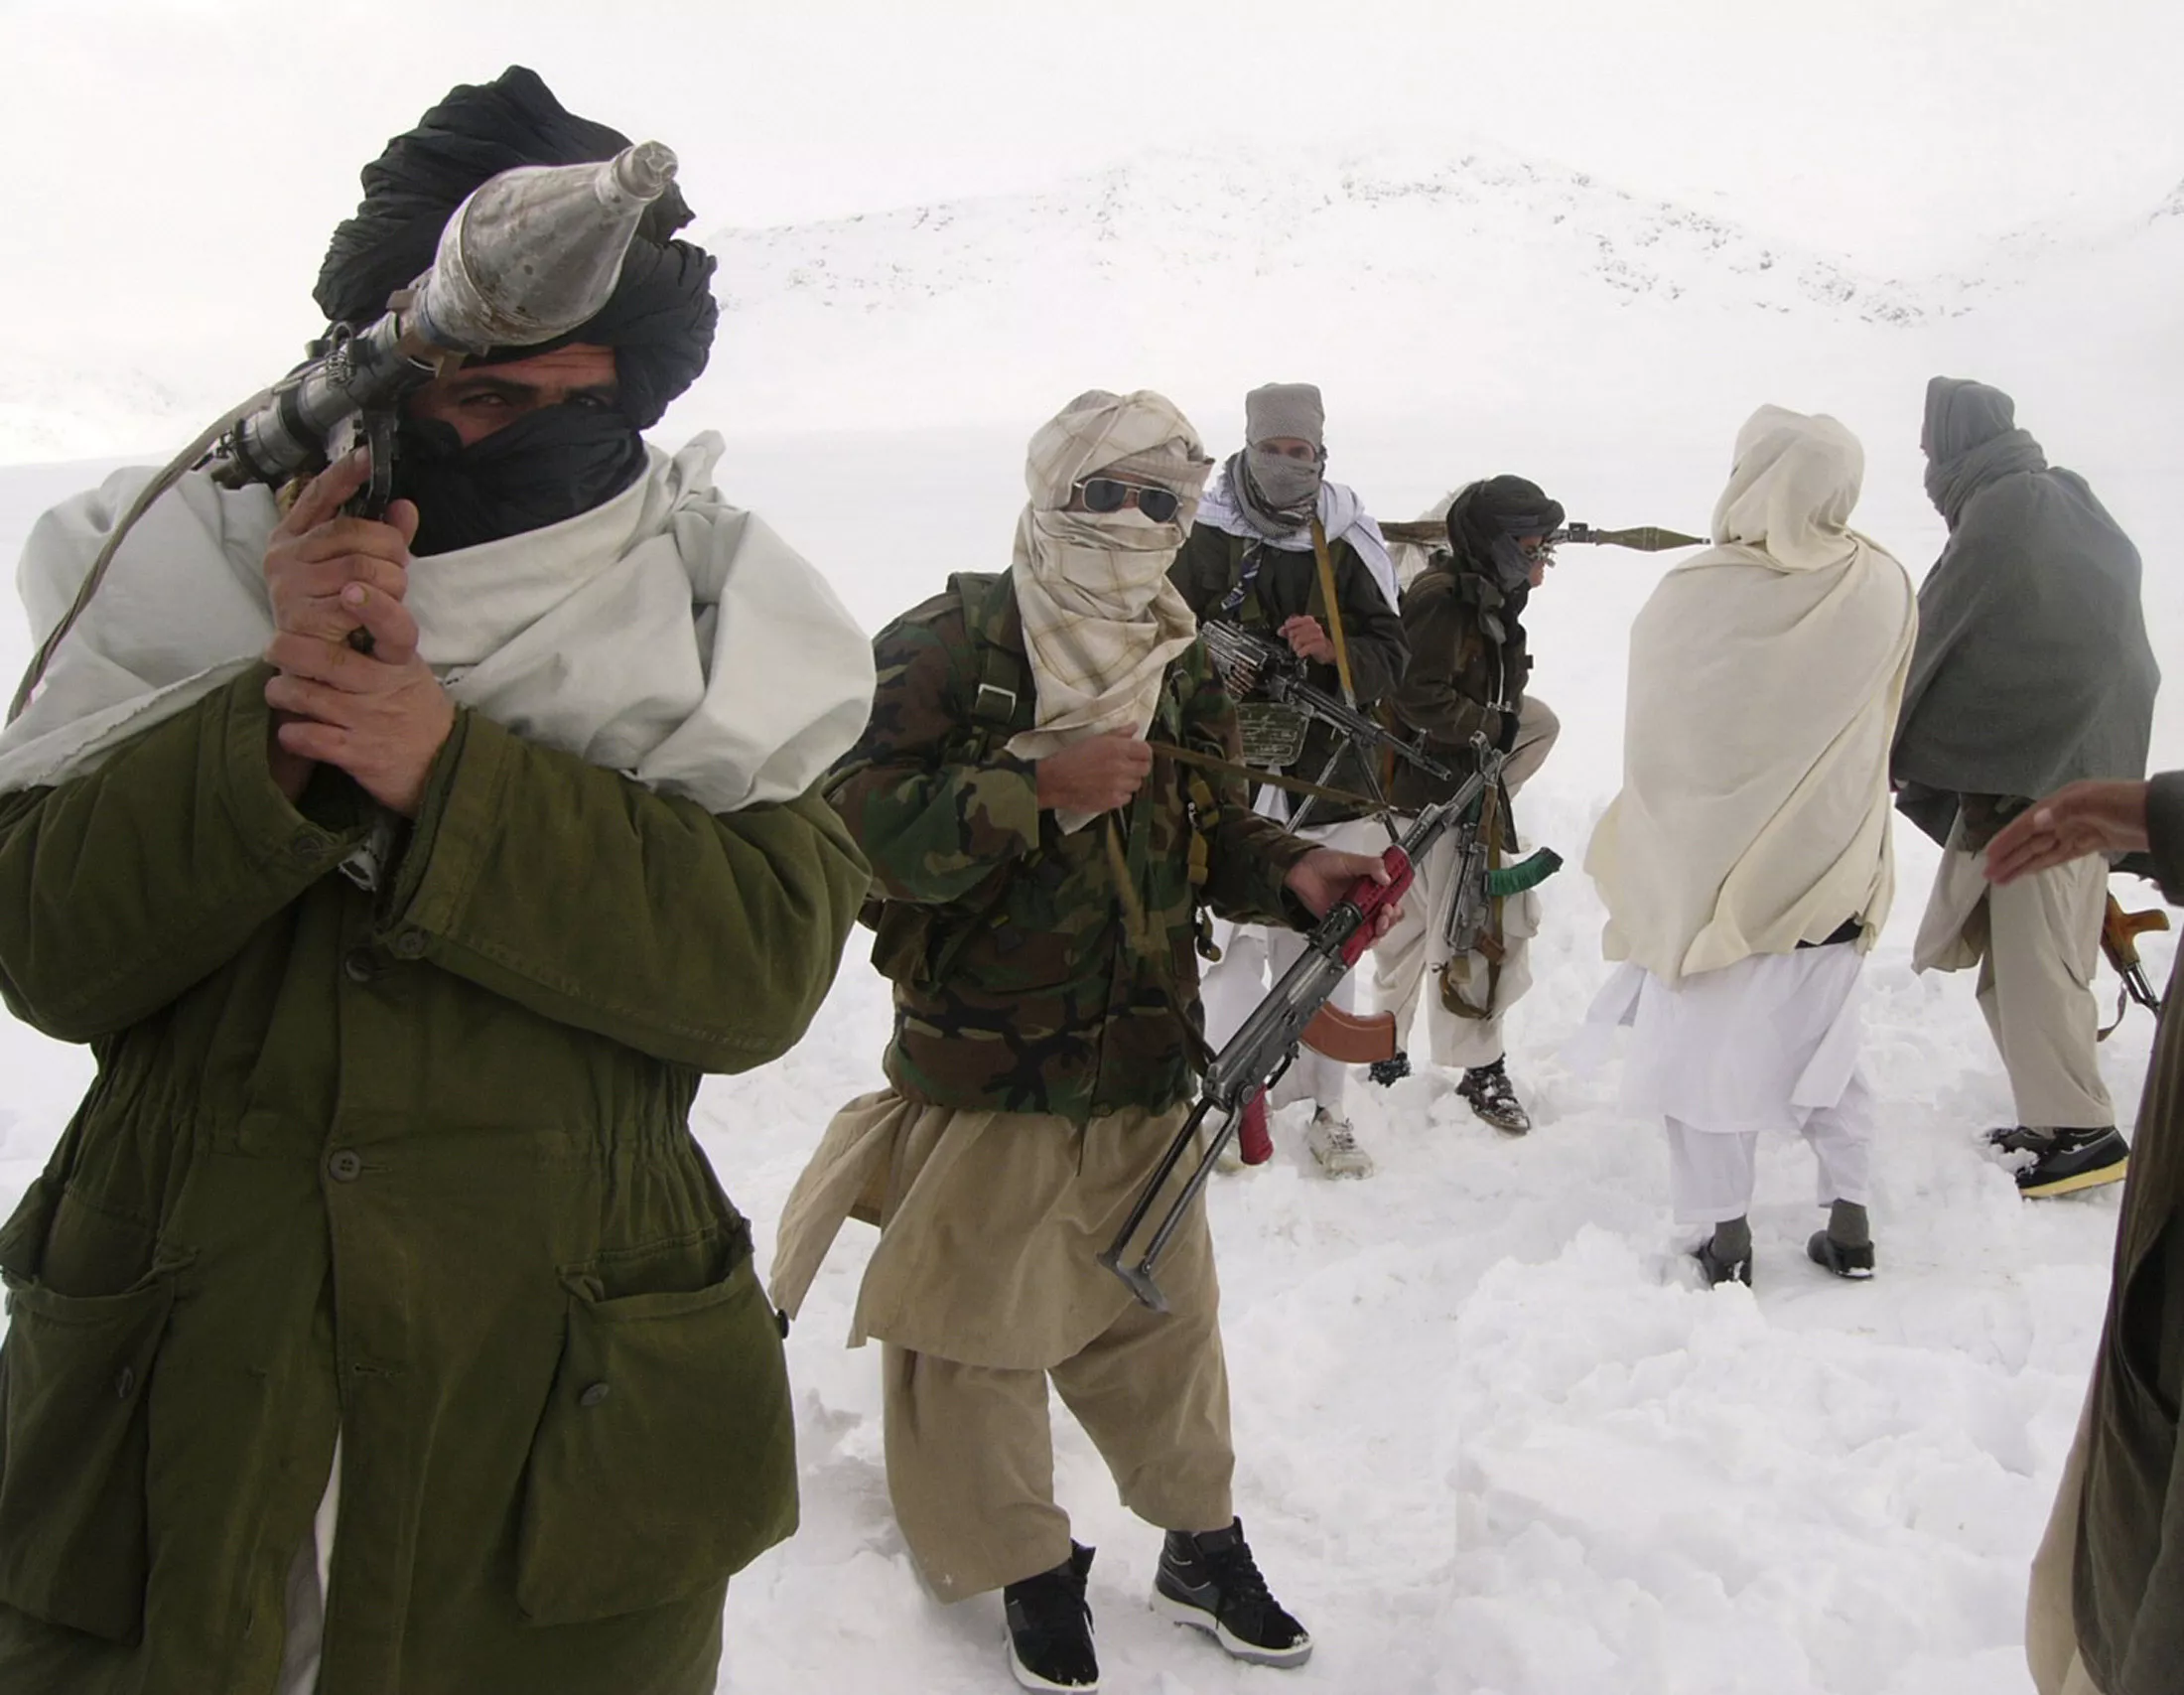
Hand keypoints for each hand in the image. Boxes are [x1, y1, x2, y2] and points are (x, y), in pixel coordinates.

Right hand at [263, 450, 419, 642]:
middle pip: (353, 531)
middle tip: (400, 565)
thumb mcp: (363, 569)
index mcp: (291, 537)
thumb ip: (383, 537)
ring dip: (391, 580)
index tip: (368, 456)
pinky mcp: (301, 618)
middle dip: (390, 547)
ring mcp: (288, 587)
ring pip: (361, 565)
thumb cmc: (342, 614)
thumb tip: (405, 507)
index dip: (344, 474)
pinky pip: (358, 597)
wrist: (323, 670)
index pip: (318, 495)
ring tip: (391, 593)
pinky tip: (377, 612)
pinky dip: (381, 604)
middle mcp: (282, 557)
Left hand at [263, 585, 452, 817]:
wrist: (440, 765)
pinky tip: (292, 732)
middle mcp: (384, 689)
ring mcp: (368, 722)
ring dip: (281, 691)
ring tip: (279, 690)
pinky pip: (307, 739)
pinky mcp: (356, 755)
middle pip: (328, 660)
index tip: (351, 590)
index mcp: (400, 663)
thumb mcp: (408, 669)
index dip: (374, 608)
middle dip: (290, 648)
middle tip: (275, 647)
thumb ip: (378, 643)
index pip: (395, 629)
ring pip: (306, 697)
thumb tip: (337, 603)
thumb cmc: (415, 708)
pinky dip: (291, 734)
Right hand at [1036, 731, 1153, 815]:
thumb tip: (1134, 726)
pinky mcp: (1112, 801)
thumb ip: (1118, 734)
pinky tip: (1108, 789)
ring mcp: (1118, 786)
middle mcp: (1121, 767)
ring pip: (1136, 784)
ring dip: (1129, 781)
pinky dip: (1120, 794)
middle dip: (1138, 767)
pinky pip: (1127, 798)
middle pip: (1145, 769)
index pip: (1146, 751)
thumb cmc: (1071, 757)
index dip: (1143, 753)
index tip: (1137, 754)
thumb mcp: (1094, 739)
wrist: (1054, 780)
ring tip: (1114, 778)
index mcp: (1117, 748)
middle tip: (1126, 767)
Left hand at [1280, 615, 1334, 664]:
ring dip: (1296, 646)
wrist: (1328, 651)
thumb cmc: (1313, 641)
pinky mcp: (1321, 646)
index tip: (1286, 628)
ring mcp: (1319, 636)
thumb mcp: (1300, 634)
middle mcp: (1315, 627)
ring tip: (1297, 649)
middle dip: (1291, 639)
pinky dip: (1301, 652)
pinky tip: (1300, 654)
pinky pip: (1308, 648)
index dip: (1291, 624)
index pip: (1298, 619)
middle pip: (1296, 631)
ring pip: (1300, 639)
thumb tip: (1280, 631)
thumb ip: (1289, 631)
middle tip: (1293, 643)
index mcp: (1310, 621)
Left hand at [1285, 847, 1402, 938]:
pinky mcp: (1342, 922)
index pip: (1392, 897)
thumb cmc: (1322, 862)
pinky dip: (1361, 940)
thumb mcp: (1349, 859)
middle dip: (1390, 918)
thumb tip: (1385, 876)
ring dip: (1380, 930)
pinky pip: (1355, 936)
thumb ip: (1369, 865)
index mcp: (1371, 884)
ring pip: (1374, 928)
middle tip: (1385, 912)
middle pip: (1386, 916)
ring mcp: (1354, 912)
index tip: (1394, 904)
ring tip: (1377, 924)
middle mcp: (1365, 900)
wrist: (1300, 871)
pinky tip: (1363, 936)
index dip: (1397, 903)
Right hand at [1986, 781, 2149, 884]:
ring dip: (2021, 863)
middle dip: (2010, 856)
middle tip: (1988, 874)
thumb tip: (2035, 821)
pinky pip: (2058, 855)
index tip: (1988, 855)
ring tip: (2001, 879)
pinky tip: (2028, 871)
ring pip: (2042, 850)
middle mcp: (2066, 815)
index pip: (2028, 823)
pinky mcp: (2090, 843)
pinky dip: (2041, 863)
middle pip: (2031, 839)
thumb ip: (2064, 811)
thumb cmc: (2129, 805)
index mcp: (2063, 802)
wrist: (2162, 816)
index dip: (2007, 839)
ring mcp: (2077, 830)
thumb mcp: (2096, 803)